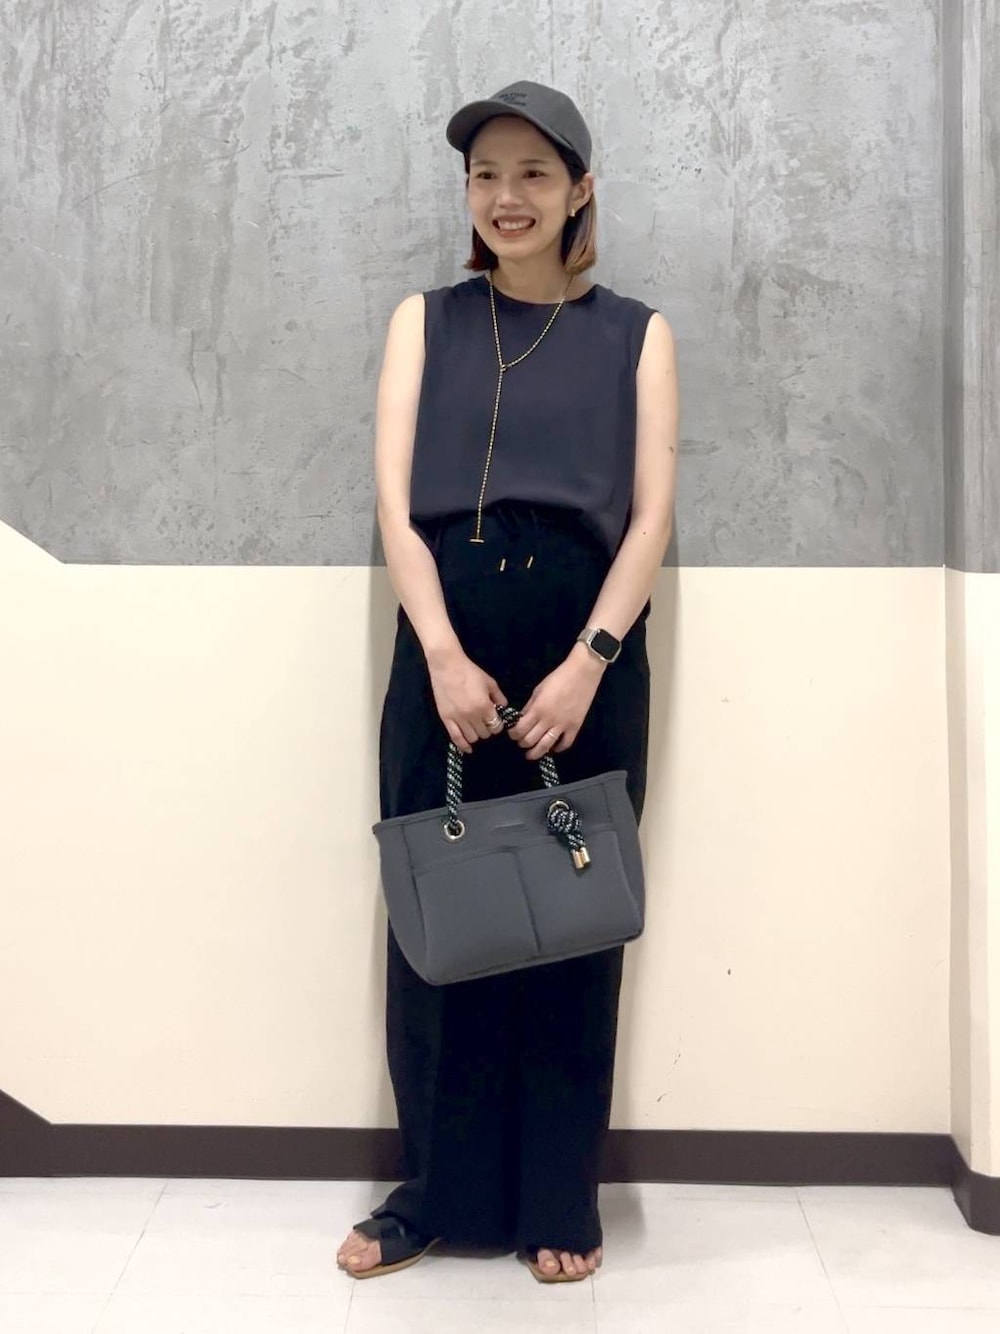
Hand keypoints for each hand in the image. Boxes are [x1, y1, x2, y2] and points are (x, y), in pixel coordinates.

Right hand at [427, 648, 507, 754]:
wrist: (447, 666)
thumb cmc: (470, 672)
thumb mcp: (490, 682)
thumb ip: (498, 697)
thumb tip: (504, 708)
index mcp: (484, 706)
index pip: (496, 726)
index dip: (497, 725)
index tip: (495, 720)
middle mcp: (472, 715)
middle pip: (484, 734)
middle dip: (487, 729)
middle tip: (485, 722)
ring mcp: (458, 718)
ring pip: (472, 738)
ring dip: (476, 735)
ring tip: (475, 728)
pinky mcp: (446, 719)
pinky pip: (455, 738)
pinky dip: (463, 745)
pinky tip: (468, 749)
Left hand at [507, 645, 605, 760]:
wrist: (582, 673)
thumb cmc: (558, 678)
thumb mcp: (538, 690)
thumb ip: (530, 706)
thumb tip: (522, 718)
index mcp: (537, 709)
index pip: (520, 730)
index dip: (513, 734)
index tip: (512, 733)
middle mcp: (548, 720)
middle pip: (530, 740)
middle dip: (522, 743)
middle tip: (521, 742)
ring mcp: (563, 725)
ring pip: (546, 746)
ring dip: (536, 752)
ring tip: (531, 754)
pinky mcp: (575, 727)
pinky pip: (565, 744)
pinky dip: (558, 748)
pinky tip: (553, 748)